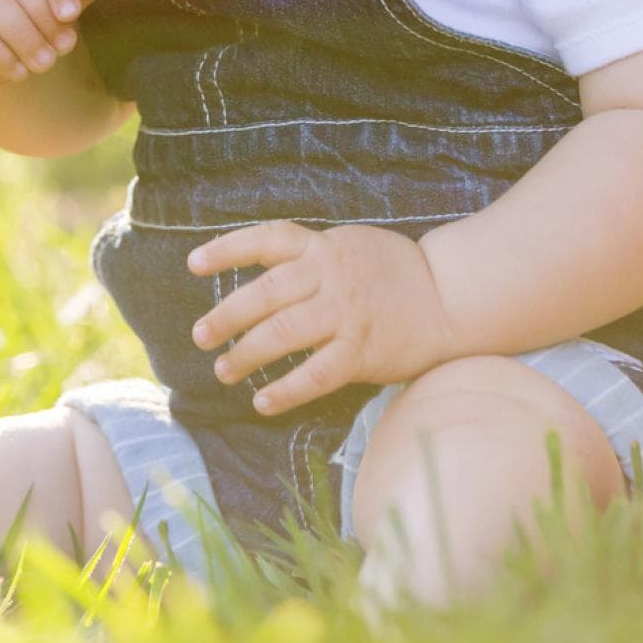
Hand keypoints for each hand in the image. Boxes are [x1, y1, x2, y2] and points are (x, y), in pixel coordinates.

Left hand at [188, 221, 456, 417]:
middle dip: (227, 315)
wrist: (450, 296)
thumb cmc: (393, 271)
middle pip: (266, 294)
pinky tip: (263, 402)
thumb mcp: (349, 245)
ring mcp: (346, 314)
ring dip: (247, 354)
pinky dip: (286, 390)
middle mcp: (330, 277)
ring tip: (223, 370)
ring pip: (283, 334)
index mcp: (323, 247)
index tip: (192, 264)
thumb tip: (262, 273)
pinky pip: (316, 374)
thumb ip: (310, 256)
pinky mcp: (363, 351)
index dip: (227, 249)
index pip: (267, 240)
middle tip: (200, 336)